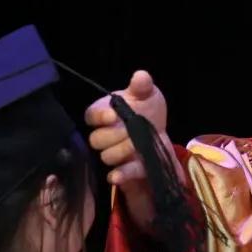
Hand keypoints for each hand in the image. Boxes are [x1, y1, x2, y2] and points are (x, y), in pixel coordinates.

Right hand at [85, 70, 171, 185]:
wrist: (160, 132)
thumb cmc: (147, 110)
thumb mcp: (148, 94)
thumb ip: (142, 86)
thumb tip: (141, 76)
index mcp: (104, 113)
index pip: (91, 115)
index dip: (99, 116)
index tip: (113, 114)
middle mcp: (104, 134)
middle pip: (96, 139)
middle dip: (114, 135)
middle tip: (131, 130)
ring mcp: (113, 152)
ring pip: (106, 156)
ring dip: (121, 151)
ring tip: (137, 144)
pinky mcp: (125, 168)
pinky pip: (117, 174)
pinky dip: (120, 174)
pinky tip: (118, 175)